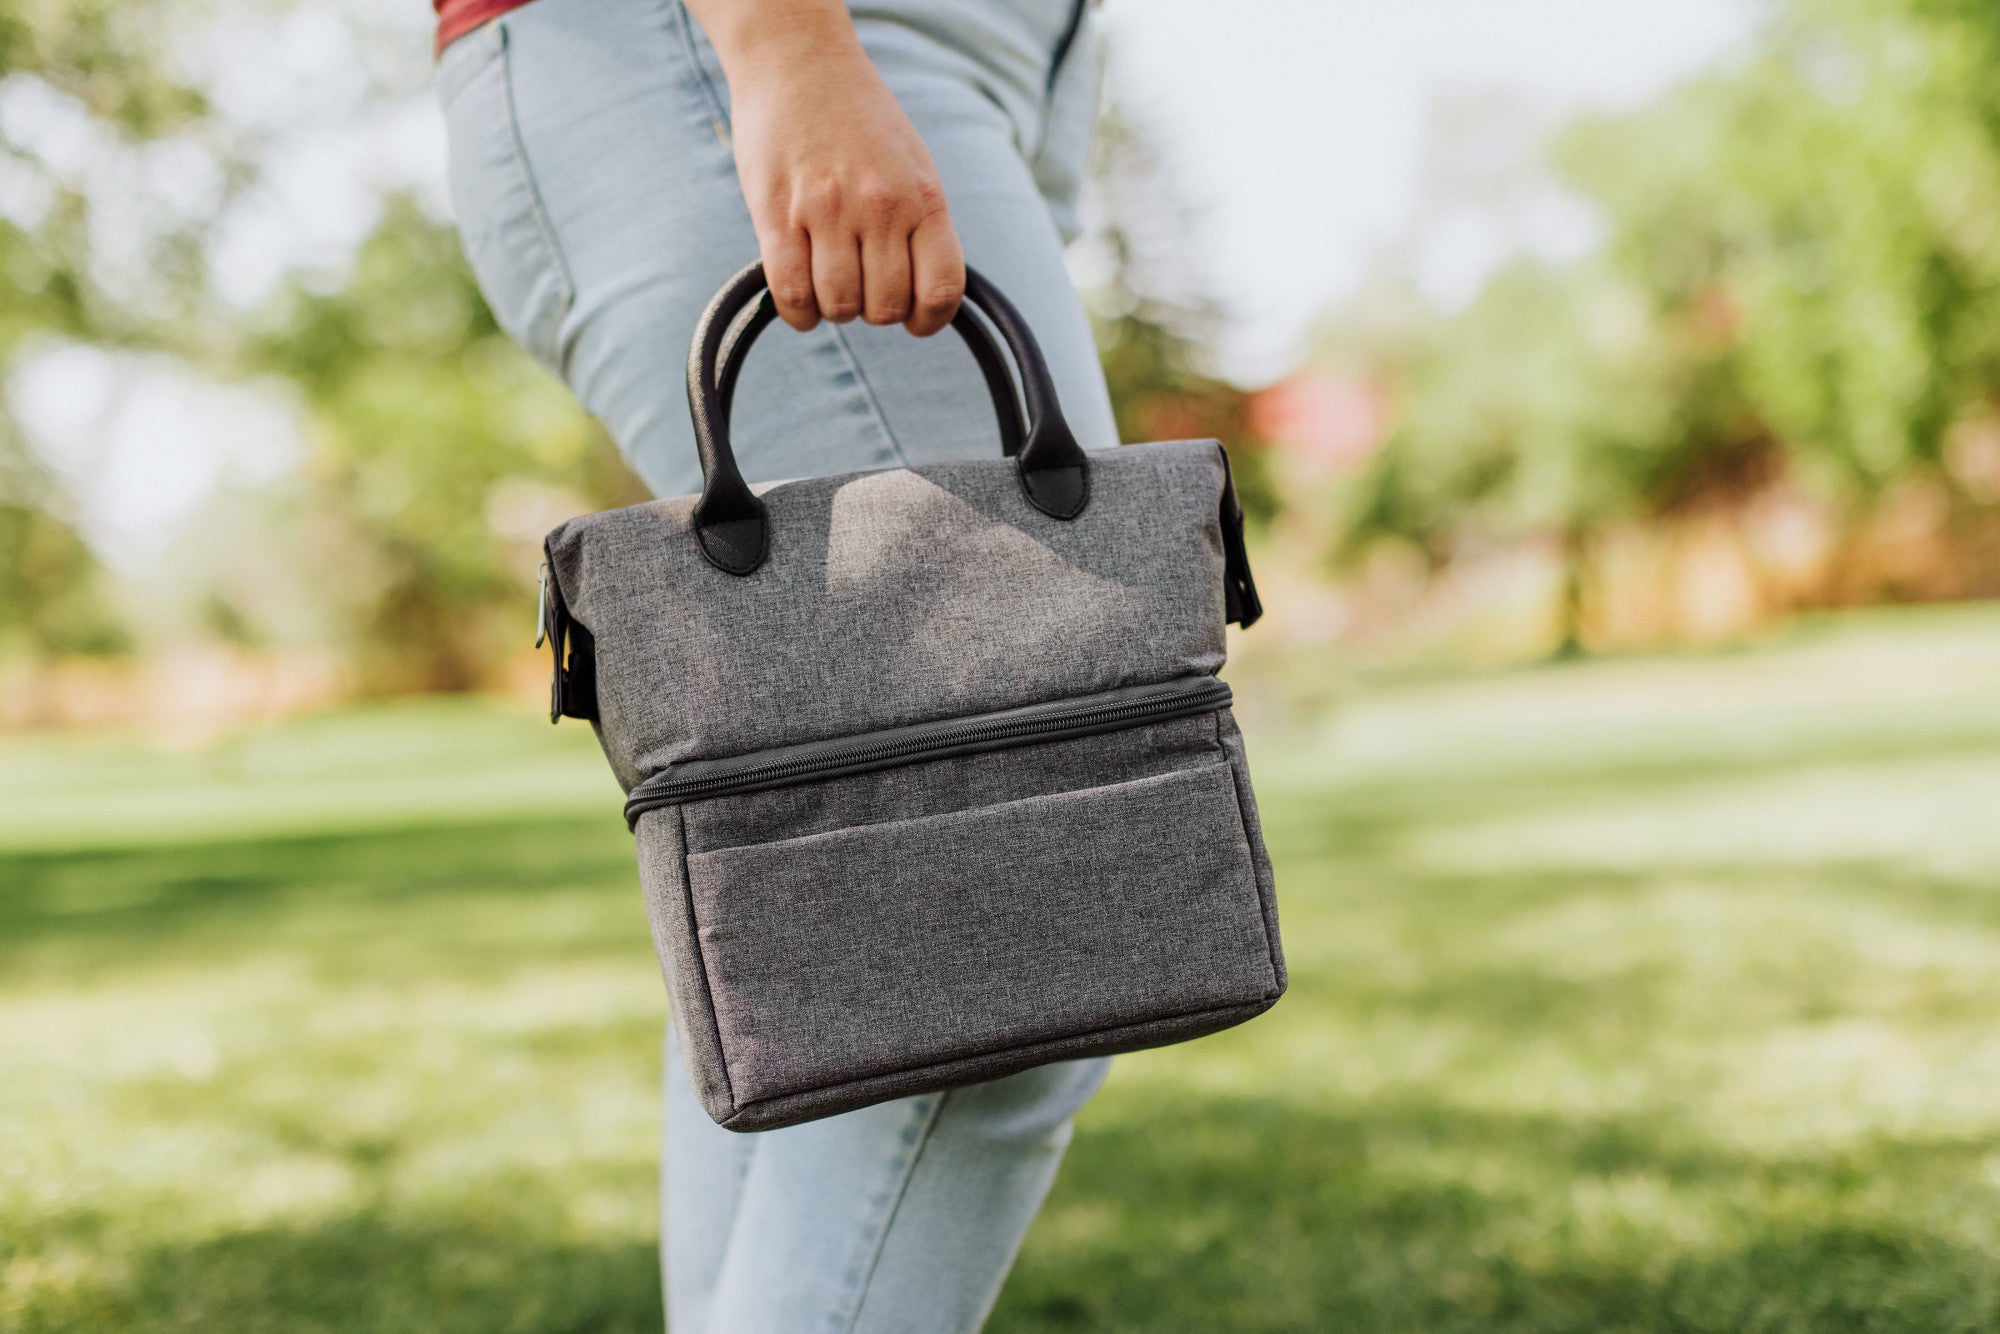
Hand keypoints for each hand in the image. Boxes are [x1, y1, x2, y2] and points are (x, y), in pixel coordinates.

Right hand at [691, 0, 964, 335]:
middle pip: (886, 307)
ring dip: (835, 309)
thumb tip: (926, 292)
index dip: (929, 320)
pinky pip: (793, 295)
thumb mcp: (912, 165)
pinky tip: (802, 303)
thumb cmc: (858, 119)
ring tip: (828, 281)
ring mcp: (828, 211)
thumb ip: (922, 223)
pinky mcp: (778, 214)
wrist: (799, 61)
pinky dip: (800, 314)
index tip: (915, 319)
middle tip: (861, 285)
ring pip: (840, 306)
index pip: (942, 290)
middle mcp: (881, 206)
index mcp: (924, 197)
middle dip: (874, 310)